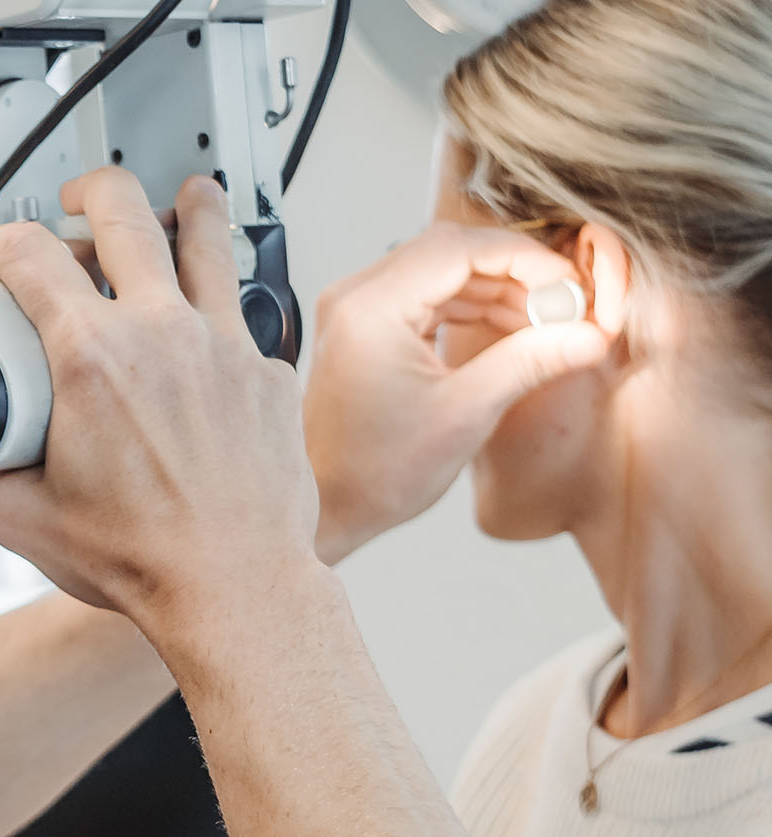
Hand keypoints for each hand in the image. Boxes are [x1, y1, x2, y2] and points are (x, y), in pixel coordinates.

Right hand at [0, 170, 318, 632]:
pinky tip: (212, 315)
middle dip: (90, 190)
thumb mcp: (23, 517)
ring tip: (184, 198)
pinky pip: (242, 312)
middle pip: (122, 210)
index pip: (29, 253)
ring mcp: (222, 344)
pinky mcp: (266, 372)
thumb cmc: (142, 559)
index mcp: (90, 358)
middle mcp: (160, 333)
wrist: (232, 587)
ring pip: (206, 236)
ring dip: (187, 207)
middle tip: (82, 200)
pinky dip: (221, 303)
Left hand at [306, 224, 612, 562]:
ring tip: (546, 321)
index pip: (458, 248)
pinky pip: (424, 296)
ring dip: (495, 288)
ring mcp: (355, 311)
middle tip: (565, 302)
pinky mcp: (363, 328)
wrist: (328, 506)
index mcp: (370, 308)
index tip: (570, 282)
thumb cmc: (381, 471)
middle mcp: (355, 298)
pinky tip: (511, 329)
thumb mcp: (467, 413)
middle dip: (514, 270)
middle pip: (449, 252)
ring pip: (439, 271)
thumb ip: (530, 362)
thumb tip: (591, 334)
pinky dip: (469, 306)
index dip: (525, 257)